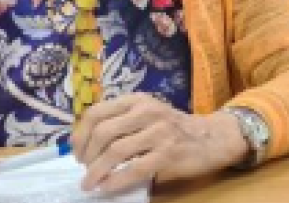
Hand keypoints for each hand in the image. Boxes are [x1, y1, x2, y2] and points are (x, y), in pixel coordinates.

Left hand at [72, 94, 246, 193]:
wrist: (212, 138)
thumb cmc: (174, 128)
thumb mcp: (148, 114)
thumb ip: (122, 121)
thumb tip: (85, 144)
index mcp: (137, 100)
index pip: (96, 112)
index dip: (80, 134)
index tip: (76, 151)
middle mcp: (147, 112)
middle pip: (102, 132)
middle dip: (86, 156)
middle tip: (84, 169)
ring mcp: (159, 133)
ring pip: (115, 152)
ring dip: (96, 171)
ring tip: (89, 183)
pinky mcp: (168, 154)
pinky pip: (134, 169)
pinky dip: (115, 181)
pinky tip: (106, 188)